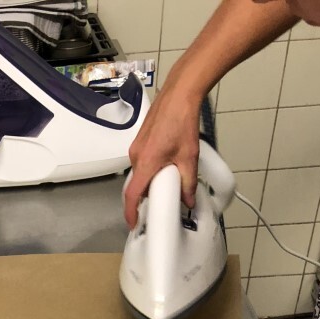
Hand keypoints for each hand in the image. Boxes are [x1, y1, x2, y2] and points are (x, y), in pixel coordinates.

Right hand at [123, 86, 200, 228]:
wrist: (180, 93)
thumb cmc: (181, 118)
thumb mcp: (189, 157)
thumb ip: (188, 183)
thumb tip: (187, 200)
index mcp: (146, 163)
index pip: (132, 195)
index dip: (130, 212)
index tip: (133, 223)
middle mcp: (136, 156)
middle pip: (136, 185)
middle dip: (146, 196)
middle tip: (161, 200)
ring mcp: (136, 147)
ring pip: (140, 173)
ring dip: (150, 180)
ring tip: (170, 176)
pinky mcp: (140, 141)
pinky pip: (142, 162)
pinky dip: (151, 168)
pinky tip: (167, 162)